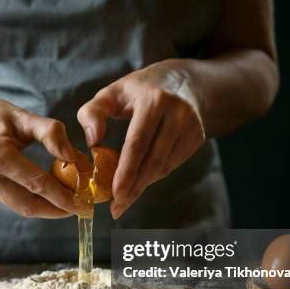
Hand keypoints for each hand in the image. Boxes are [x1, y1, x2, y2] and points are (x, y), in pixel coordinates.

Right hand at [0, 91, 78, 217]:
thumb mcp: (23, 116)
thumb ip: (50, 133)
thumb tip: (73, 156)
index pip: (37, 184)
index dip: (63, 197)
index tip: (83, 204)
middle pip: (28, 205)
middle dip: (57, 210)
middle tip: (80, 208)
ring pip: (20, 207)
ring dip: (46, 207)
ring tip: (68, 200)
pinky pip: (11, 200)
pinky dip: (31, 198)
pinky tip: (46, 191)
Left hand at [77, 63, 205, 218]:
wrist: (181, 81)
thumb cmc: (137, 90)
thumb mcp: (111, 93)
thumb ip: (92, 113)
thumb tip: (92, 141)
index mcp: (153, 100)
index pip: (138, 142)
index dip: (127, 170)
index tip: (115, 193)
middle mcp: (177, 112)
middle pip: (153, 159)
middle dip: (134, 187)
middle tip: (117, 207)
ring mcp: (191, 125)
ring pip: (164, 166)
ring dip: (143, 185)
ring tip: (123, 200)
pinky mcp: (197, 137)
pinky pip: (172, 164)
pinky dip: (154, 176)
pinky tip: (139, 183)